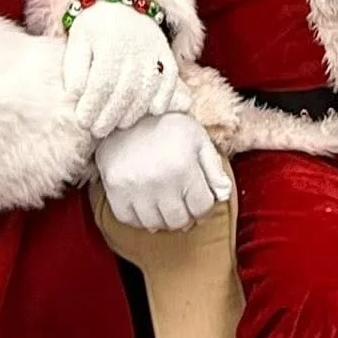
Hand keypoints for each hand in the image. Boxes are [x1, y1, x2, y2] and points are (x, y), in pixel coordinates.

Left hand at [62, 2, 180, 135]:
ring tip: (120, 126)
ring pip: (148, 87)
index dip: (92, 105)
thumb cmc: (95, 28)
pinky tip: (155, 111)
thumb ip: (73, 68)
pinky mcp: (167, 54)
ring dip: (135, 111)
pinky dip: (165, 95)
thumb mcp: (76, 41)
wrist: (123, 4)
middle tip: (98, 131)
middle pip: (125, 89)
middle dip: (111, 115)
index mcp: (109, 42)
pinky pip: (171, 77)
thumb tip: (75, 95)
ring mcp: (154, 50)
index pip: (101, 82)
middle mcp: (134, 47)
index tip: (82, 122)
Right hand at [95, 113, 232, 232]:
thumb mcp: (198, 139)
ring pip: (154, 224)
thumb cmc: (168, 126)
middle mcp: (159, 181)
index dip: (204, 208)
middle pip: (178, 221)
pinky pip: (128, 219)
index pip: (202, 208)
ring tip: (164, 204)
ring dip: (162, 219)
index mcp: (184, 168)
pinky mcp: (114, 189)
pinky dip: (139, 218)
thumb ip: (214, 169)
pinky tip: (145, 205)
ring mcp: (134, 187)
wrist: (127, 112)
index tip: (199, 200)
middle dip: (185, 216)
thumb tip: (223, 195)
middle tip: (182, 205)